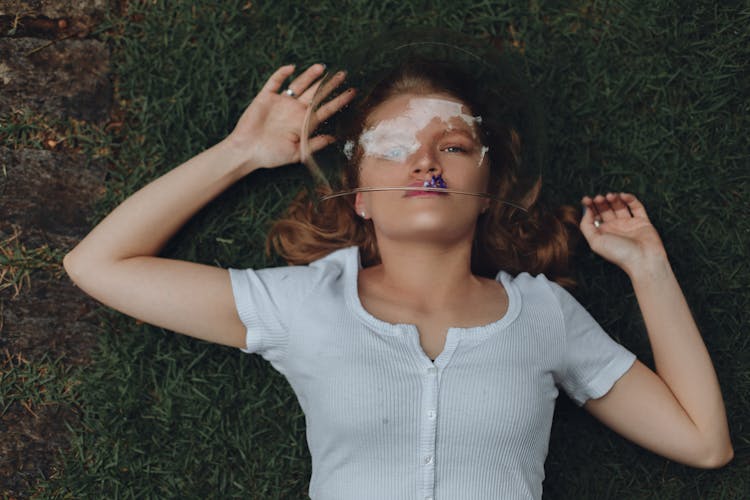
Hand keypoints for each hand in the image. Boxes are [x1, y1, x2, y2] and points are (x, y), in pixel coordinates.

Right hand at [225, 63, 354, 170]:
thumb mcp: (297, 153)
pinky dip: (282, 74)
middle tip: (343, 74)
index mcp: (304, 123)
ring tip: (322, 67)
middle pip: (315, 94)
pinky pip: (275, 82)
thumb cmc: (271, 155)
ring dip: (310, 76)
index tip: (352, 92)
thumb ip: (314, 144)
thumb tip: (333, 138)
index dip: (339, 101)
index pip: (325, 109)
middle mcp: (295, 110)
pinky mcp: (266, 98)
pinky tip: (291, 68)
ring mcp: (281, 103)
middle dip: (329, 84)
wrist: (246, 151)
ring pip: (299, 85)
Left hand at [580, 192, 667, 276]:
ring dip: (614, 198)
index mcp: (603, 233)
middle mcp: (615, 228)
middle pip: (606, 209)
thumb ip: (586, 226)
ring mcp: (629, 224)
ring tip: (610, 196)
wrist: (643, 260)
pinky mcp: (643, 222)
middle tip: (599, 198)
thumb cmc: (618, 254)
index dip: (590, 206)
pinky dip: (630, 199)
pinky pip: (637, 207)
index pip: (594, 216)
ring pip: (620, 206)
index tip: (586, 199)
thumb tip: (585, 210)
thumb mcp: (595, 241)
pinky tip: (623, 196)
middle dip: (601, 202)